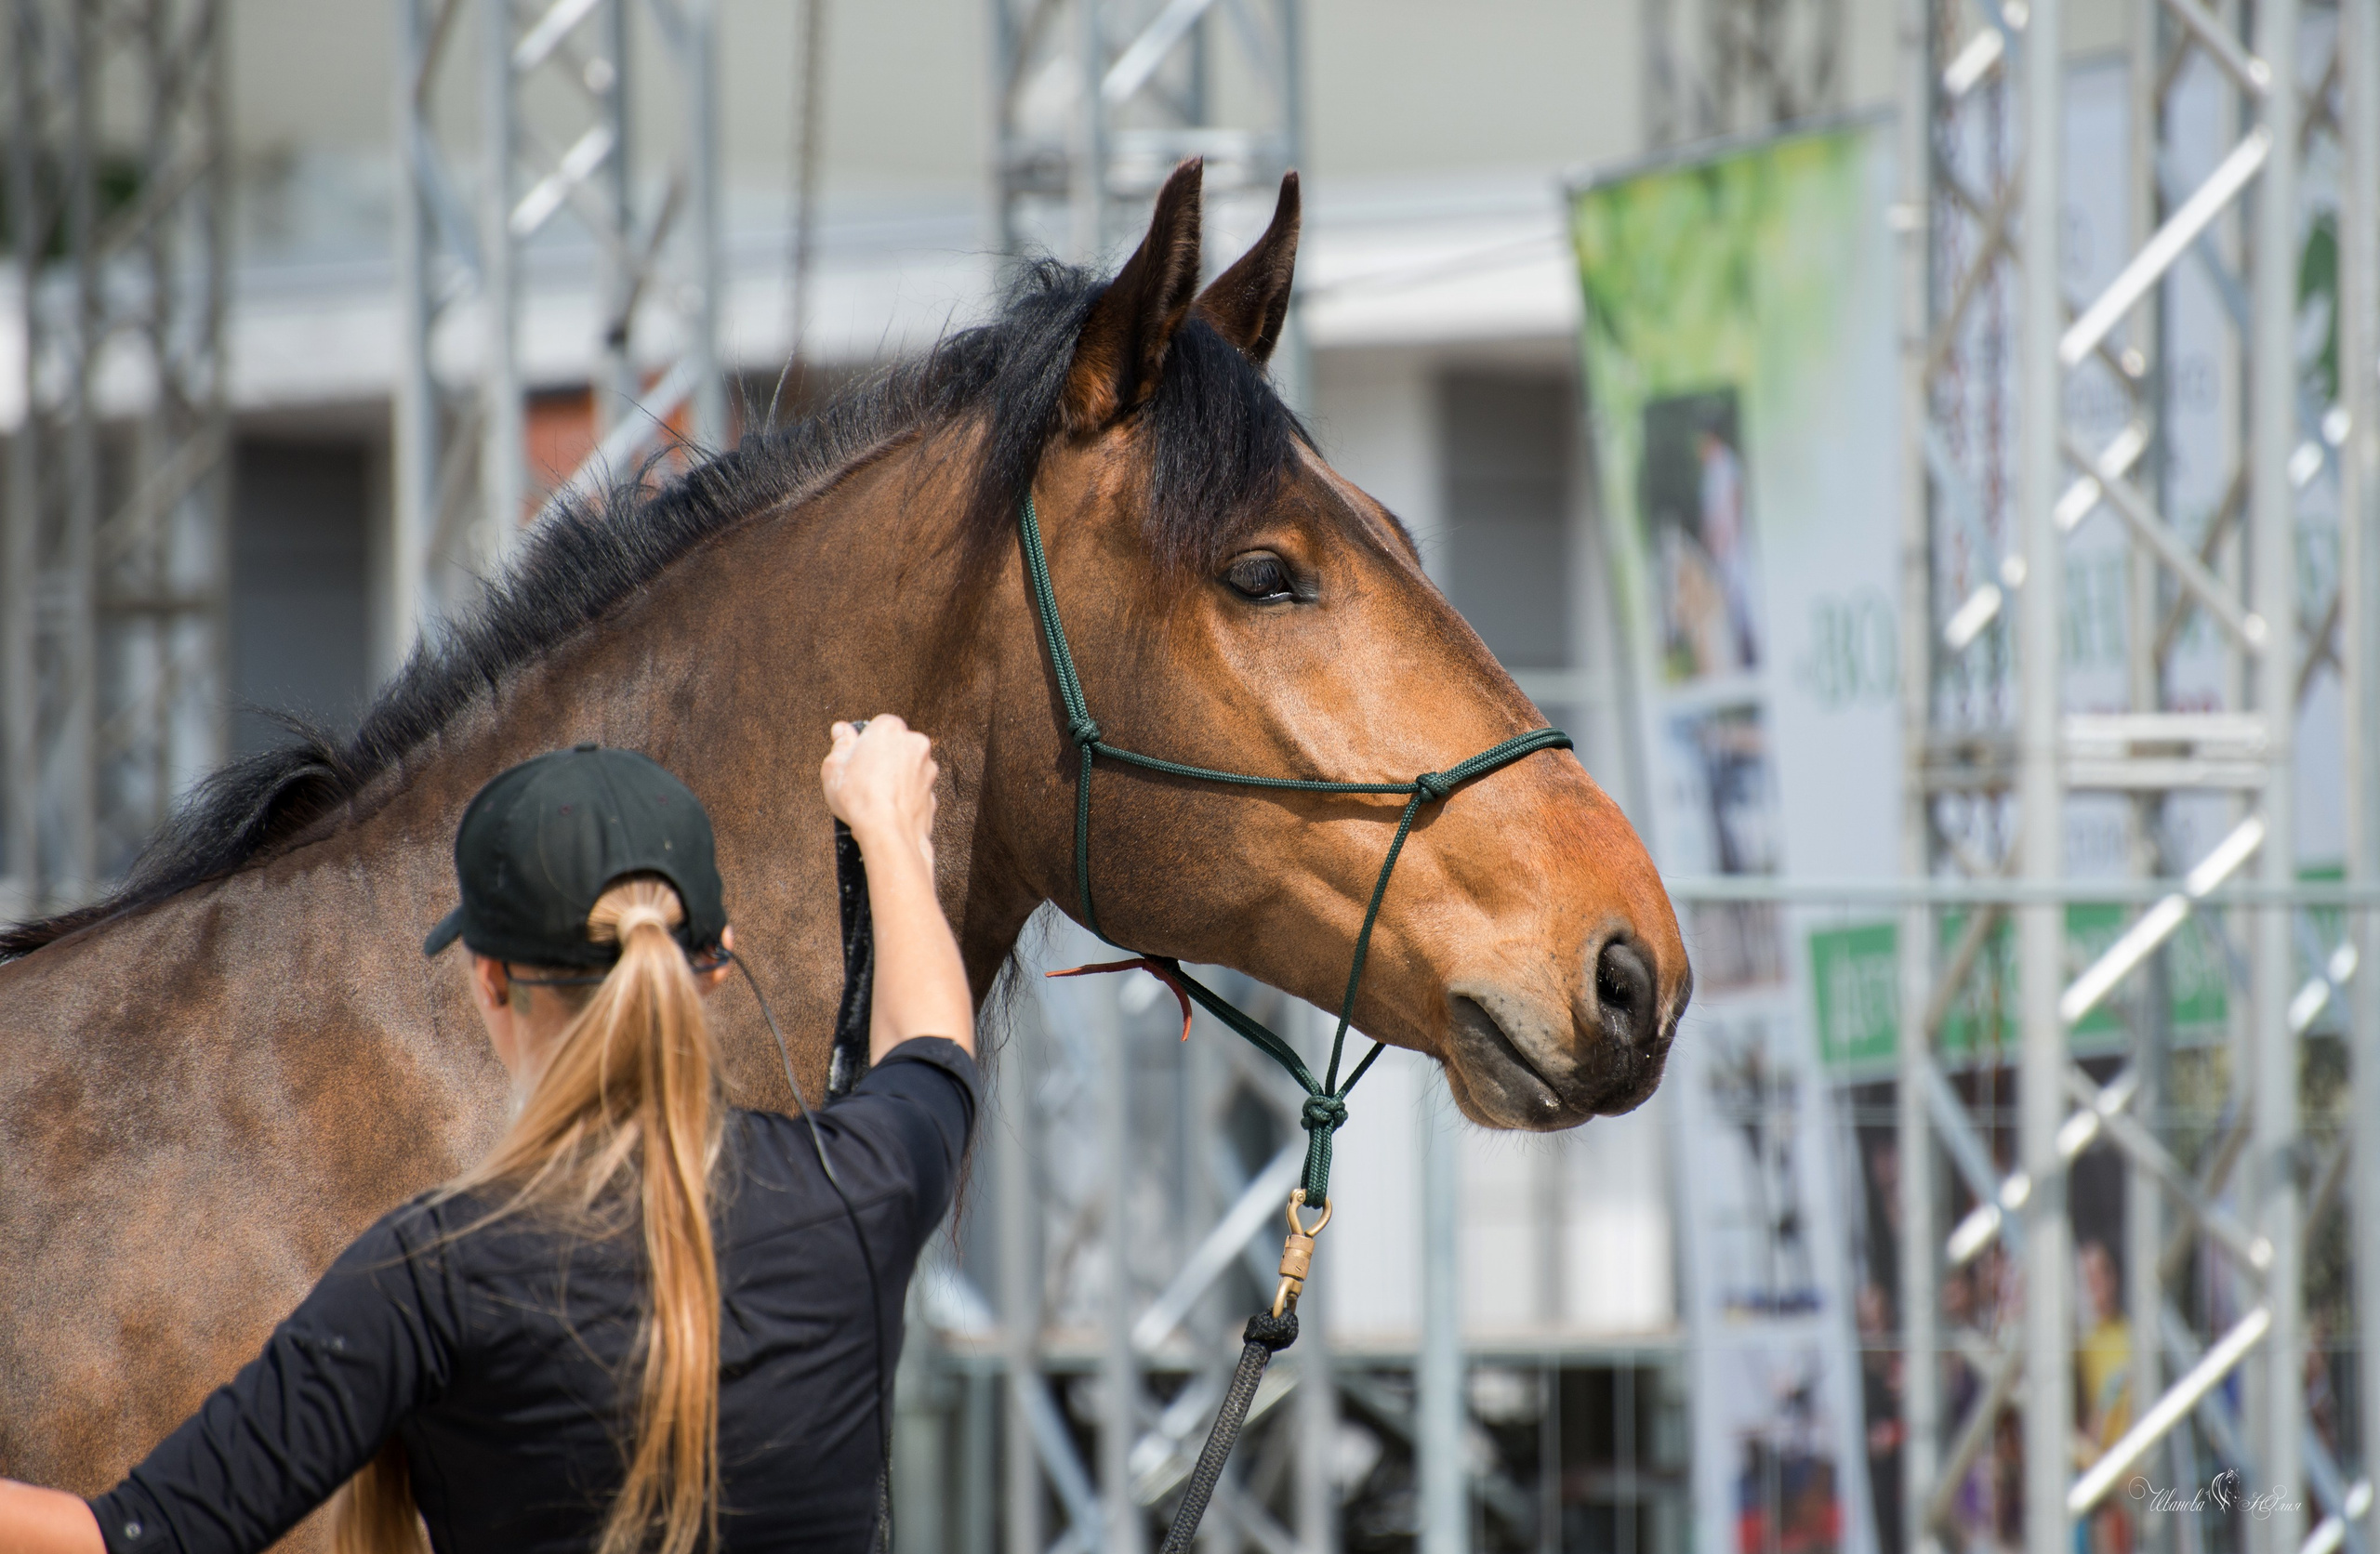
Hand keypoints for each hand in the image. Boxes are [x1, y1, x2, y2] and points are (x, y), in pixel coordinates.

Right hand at [820, 716, 937, 864]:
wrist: (888, 832)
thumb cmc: (860, 798)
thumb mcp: (833, 767)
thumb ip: (840, 744)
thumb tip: (841, 731)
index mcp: (889, 729)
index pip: (877, 726)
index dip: (864, 744)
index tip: (854, 758)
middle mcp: (915, 743)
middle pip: (895, 747)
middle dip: (881, 760)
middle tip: (861, 778)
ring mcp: (928, 768)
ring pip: (907, 769)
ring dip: (894, 779)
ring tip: (874, 798)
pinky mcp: (933, 792)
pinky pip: (915, 791)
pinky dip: (904, 798)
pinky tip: (887, 809)